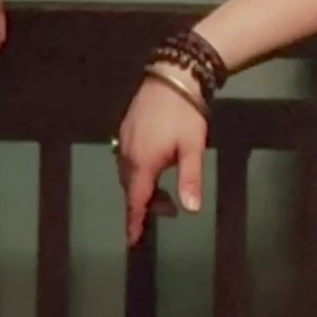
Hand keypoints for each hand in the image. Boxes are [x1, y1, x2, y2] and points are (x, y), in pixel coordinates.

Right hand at [113, 79, 206, 245]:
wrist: (173, 77)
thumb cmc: (186, 114)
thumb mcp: (193, 148)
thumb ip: (190, 179)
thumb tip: (190, 210)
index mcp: (143, 162)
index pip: (136, 200)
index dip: (134, 221)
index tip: (132, 240)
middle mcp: (127, 154)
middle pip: (132, 189)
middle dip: (147, 204)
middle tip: (171, 208)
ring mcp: (123, 139)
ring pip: (128, 174)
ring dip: (144, 187)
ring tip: (165, 189)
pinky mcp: (125, 128)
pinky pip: (126, 159)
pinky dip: (138, 172)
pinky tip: (155, 166)